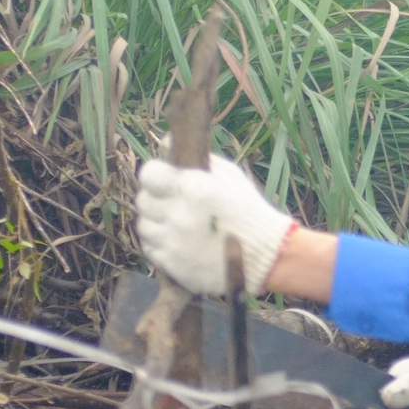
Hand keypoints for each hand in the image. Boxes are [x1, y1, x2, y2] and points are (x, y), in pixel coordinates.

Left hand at [135, 156, 294, 294]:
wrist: (266, 256)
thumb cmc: (248, 211)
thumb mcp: (229, 176)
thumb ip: (198, 159)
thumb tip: (166, 143)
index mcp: (192, 188)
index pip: (148, 174)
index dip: (155, 175)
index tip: (163, 179)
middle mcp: (179, 215)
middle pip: (142, 201)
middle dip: (155, 200)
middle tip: (172, 204)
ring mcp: (174, 243)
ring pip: (143, 227)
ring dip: (155, 223)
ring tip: (175, 224)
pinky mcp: (173, 265)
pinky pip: (150, 250)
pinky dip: (160, 244)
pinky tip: (177, 241)